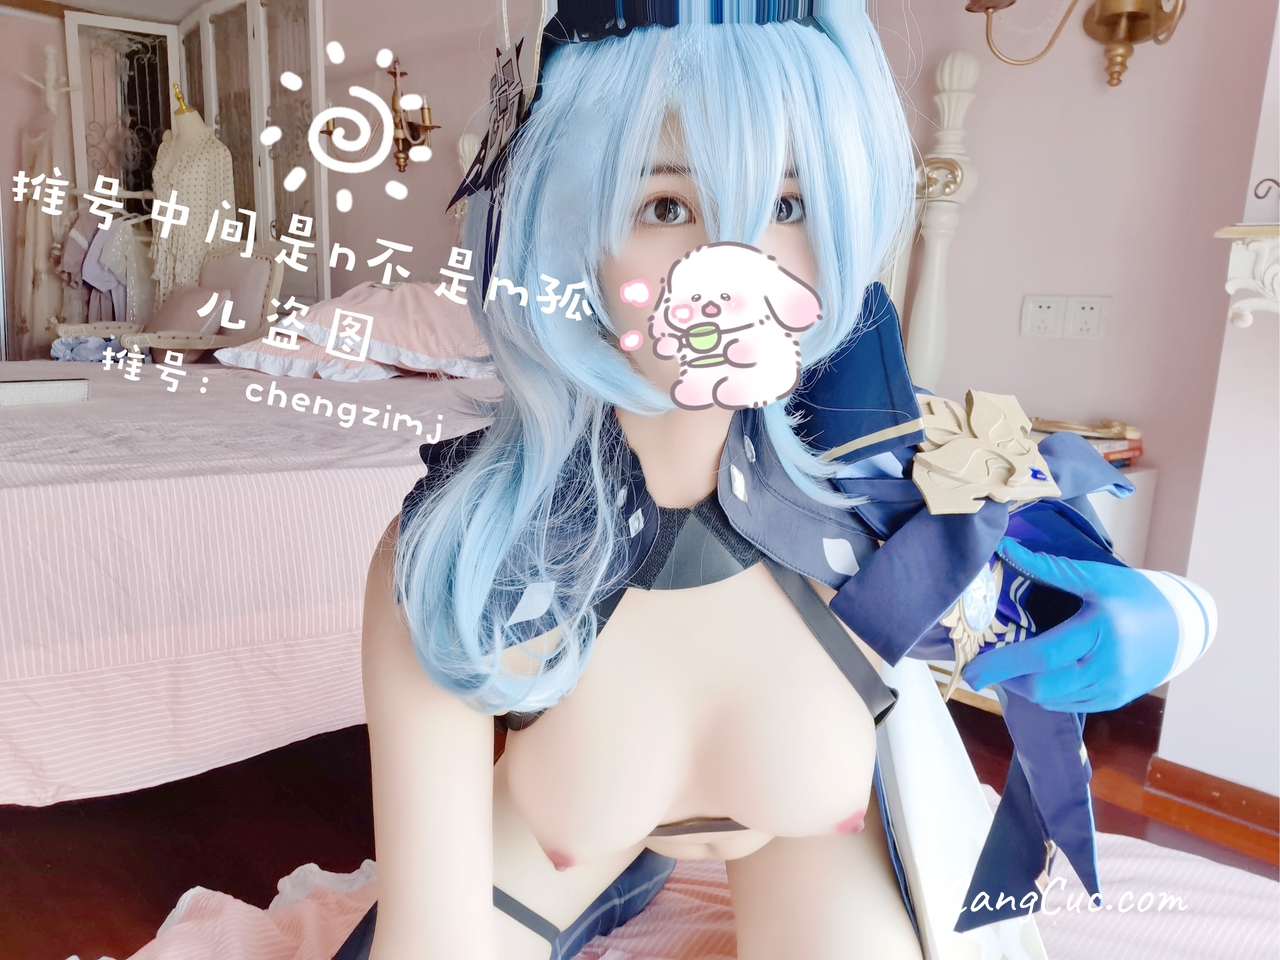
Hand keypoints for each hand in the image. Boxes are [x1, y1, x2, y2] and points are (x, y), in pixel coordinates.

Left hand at [961, 540, 1179, 711]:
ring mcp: (1112, 689)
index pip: (1041, 655)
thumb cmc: (1136, 595)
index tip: (970, 671)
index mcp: (1100, 631)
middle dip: (1008, 679)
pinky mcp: (1115, 700)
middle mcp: (1106, 666)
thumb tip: (1007, 549)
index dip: (1002, 664)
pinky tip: (1035, 678)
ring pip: (1052, 700)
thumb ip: (1051, 568)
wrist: (1184, 625)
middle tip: (986, 667)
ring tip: (1008, 669)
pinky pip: (1069, 704)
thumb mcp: (1096, 577)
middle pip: (1043, 686)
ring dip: (1024, 687)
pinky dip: (1045, 694)